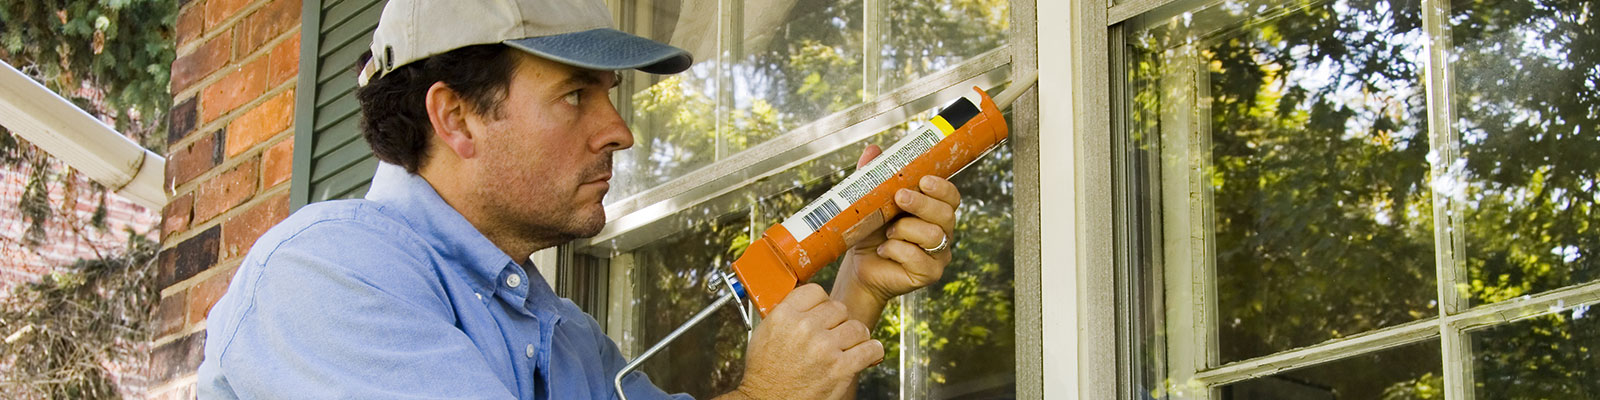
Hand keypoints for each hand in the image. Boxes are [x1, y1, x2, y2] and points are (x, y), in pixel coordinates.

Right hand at [732, 284, 883, 399]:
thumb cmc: (764, 372)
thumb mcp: (764, 333)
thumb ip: (786, 314)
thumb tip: (806, 304)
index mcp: (785, 315)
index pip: (817, 292)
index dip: (822, 303)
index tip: (824, 313)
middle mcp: (805, 327)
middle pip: (839, 308)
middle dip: (838, 321)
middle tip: (834, 334)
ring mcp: (824, 347)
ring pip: (857, 327)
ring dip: (856, 336)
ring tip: (850, 345)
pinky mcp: (840, 368)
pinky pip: (870, 349)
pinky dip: (872, 351)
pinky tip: (867, 353)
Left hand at [834, 144, 960, 314]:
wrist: (859, 267)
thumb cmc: (871, 233)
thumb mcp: (871, 202)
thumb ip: (875, 177)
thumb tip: (873, 149)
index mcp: (934, 211)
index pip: (951, 197)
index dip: (942, 188)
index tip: (924, 180)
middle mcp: (942, 232)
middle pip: (946, 214)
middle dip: (922, 204)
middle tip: (899, 197)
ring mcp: (939, 255)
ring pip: (934, 235)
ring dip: (906, 229)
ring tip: (888, 231)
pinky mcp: (929, 274)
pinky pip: (919, 258)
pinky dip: (896, 250)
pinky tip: (883, 249)